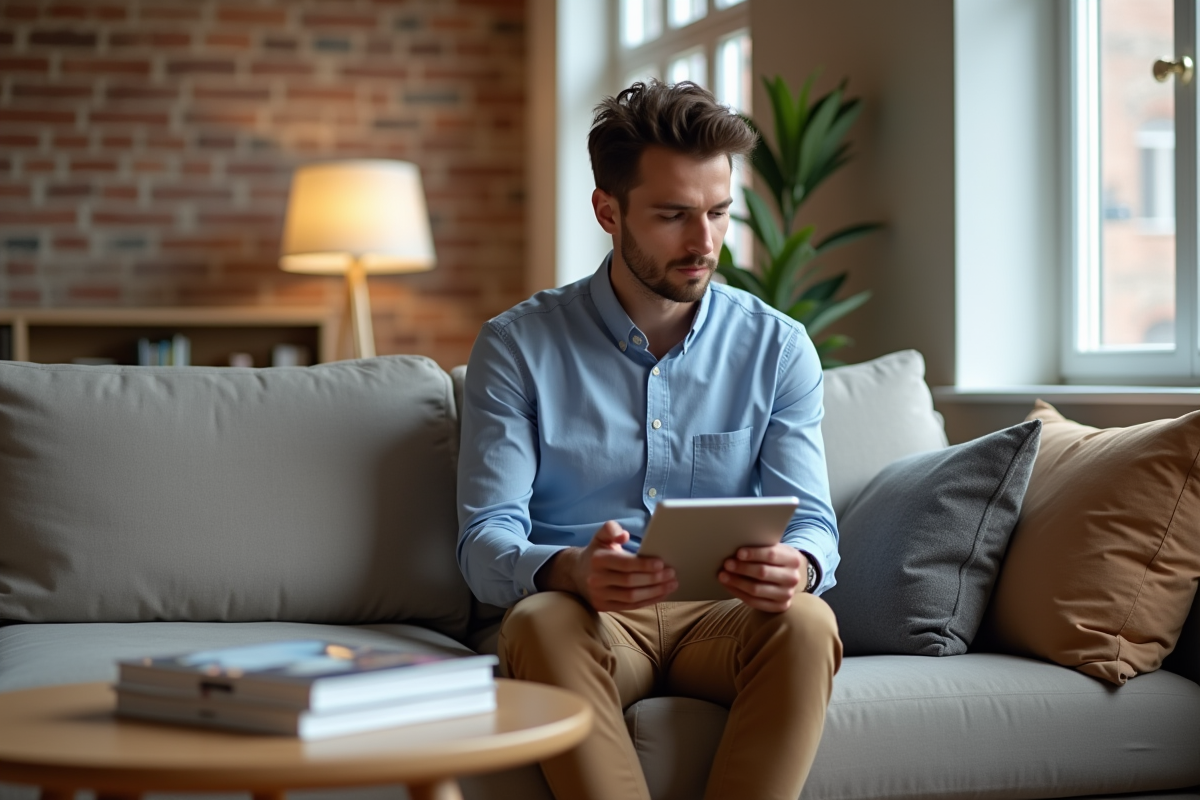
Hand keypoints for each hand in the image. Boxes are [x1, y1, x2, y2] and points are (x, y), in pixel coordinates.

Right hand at [536, 521, 676, 610]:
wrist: (576, 574)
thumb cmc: (597, 552)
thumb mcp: (600, 536)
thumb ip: (611, 529)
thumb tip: (623, 535)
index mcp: (598, 559)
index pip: (625, 564)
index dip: (644, 565)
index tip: (662, 563)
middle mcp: (596, 579)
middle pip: (630, 582)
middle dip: (654, 579)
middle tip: (672, 573)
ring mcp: (599, 595)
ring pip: (632, 597)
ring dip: (655, 592)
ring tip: (671, 584)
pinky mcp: (603, 607)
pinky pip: (630, 606)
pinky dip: (648, 601)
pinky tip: (661, 594)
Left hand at [718, 544, 804, 612]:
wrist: (789, 576)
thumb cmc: (776, 559)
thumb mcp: (775, 549)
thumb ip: (762, 547)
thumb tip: (735, 549)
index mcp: (793, 559)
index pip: (771, 555)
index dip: (753, 554)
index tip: (738, 553)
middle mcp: (793, 578)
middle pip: (762, 573)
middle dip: (742, 568)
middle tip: (726, 564)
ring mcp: (787, 594)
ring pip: (756, 589)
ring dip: (736, 582)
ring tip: (723, 575)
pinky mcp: (780, 606)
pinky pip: (754, 602)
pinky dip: (738, 593)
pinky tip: (729, 586)